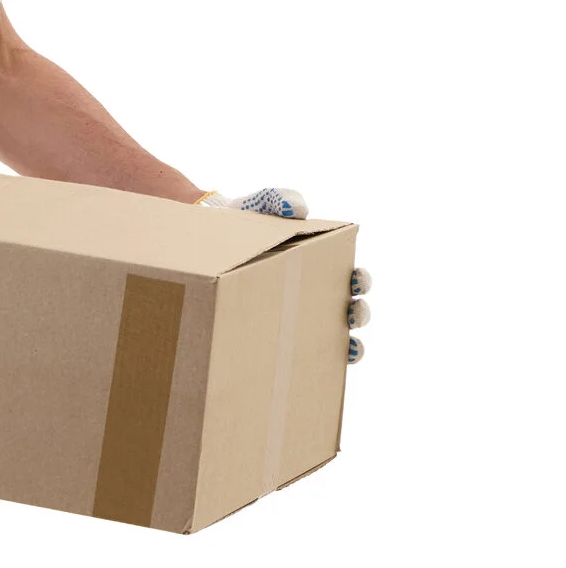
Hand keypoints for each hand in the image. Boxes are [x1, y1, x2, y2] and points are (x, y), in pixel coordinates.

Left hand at [197, 186, 372, 362]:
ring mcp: (296, 314)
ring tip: (347, 350)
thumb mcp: (260, 205)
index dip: (361, 281)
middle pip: (351, 309)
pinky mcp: (271, 329)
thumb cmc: (244, 220)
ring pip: (333, 338)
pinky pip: (297, 351)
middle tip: (351, 314)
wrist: (207, 237)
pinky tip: (306, 368)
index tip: (355, 280)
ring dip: (347, 346)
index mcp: (322, 264)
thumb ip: (278, 199)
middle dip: (359, 314)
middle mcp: (315, 293)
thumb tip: (297, 208)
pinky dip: (309, 361)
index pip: (353, 276)